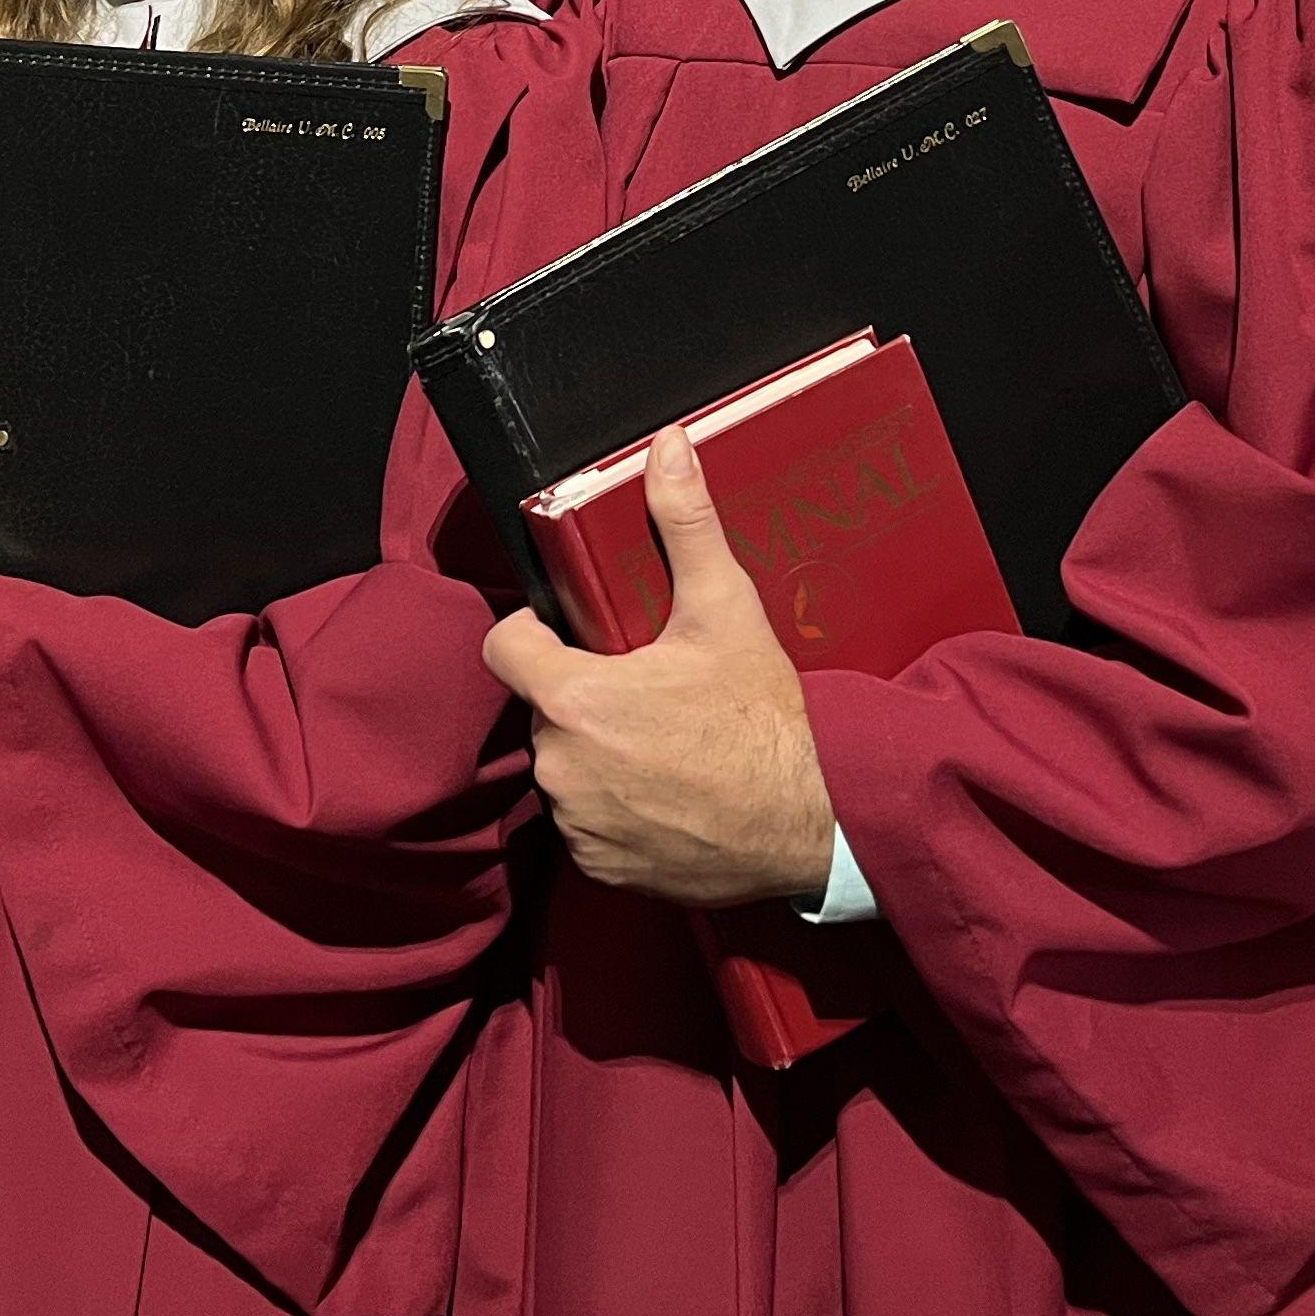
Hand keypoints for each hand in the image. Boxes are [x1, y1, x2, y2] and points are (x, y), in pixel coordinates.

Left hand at [481, 431, 835, 905]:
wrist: (811, 823)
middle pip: (542, 707)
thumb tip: (668, 447)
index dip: (533, 634)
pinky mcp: (600, 868)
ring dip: (596, 752)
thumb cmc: (765, 721)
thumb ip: (684, 522)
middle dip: (580, 693)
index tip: (571, 634)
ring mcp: (579, 824)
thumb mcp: (725, 610)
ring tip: (660, 740)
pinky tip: (665, 790)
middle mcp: (562, 768)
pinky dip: (614, 807)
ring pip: (564, 766)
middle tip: (643, 686)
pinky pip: (585, 824)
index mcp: (575, 699)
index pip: (503, 648)